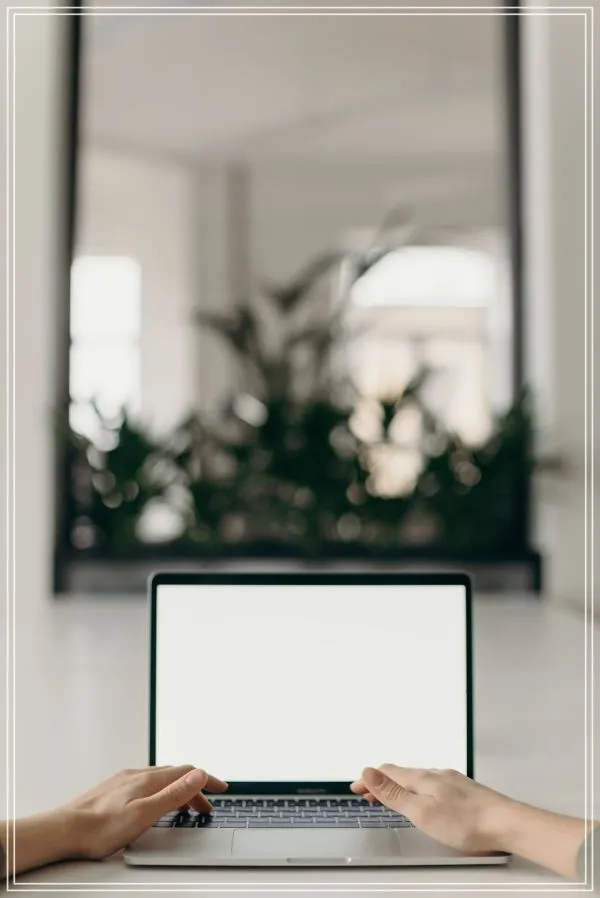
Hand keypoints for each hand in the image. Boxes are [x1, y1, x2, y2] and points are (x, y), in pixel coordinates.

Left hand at [67, 765, 228, 859]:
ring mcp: (125, 781)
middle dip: (196, 788)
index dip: (208, 780)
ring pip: (160, 780)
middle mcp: (138, 775)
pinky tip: (154, 804)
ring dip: (178, 791)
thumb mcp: (144, 814)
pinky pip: (146, 784)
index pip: (188, 772)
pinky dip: (161, 792)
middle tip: (207, 807)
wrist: (64, 830)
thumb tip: (199, 773)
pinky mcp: (114, 789)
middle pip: (176, 775)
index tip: (223, 788)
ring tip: (185, 808)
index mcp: (149, 780)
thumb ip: (173, 794)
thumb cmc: (100, 828)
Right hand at [351, 765, 590, 877]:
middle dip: (382, 782)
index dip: (368, 779)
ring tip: (392, 796)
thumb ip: (393, 793)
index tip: (355, 787)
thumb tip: (367, 772)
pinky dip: (418, 790)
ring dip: (400, 786)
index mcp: (423, 778)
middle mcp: (437, 775)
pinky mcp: (465, 792)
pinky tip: (426, 800)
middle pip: (402, 774)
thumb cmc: (467, 823)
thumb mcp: (421, 812)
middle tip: (368, 793)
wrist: (508, 824)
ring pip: (419, 780)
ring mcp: (452, 782)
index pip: (388, 772)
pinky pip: (433, 785)